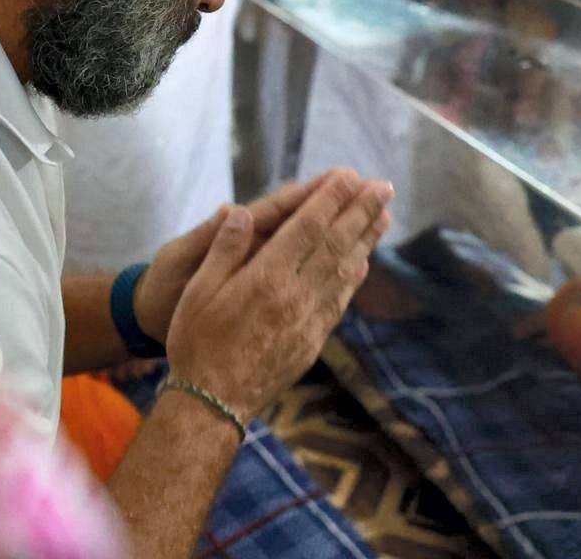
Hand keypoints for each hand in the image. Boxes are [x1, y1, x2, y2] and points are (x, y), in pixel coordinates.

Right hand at [163, 170, 393, 420]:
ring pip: (345, 271)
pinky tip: (363, 262)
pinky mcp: (313, 340)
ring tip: (383, 215)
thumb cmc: (197, 343)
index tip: (350, 176)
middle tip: (382, 186)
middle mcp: (296, 296)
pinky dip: (355, 275)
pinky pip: (340, 300)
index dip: (332, 198)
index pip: (308, 227)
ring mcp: (309, 320)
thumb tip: (241, 211)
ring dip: (366, 240)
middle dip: (361, 211)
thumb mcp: (198, 290)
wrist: (213, 403)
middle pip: (336, 244)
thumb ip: (223, 248)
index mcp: (267, 278)